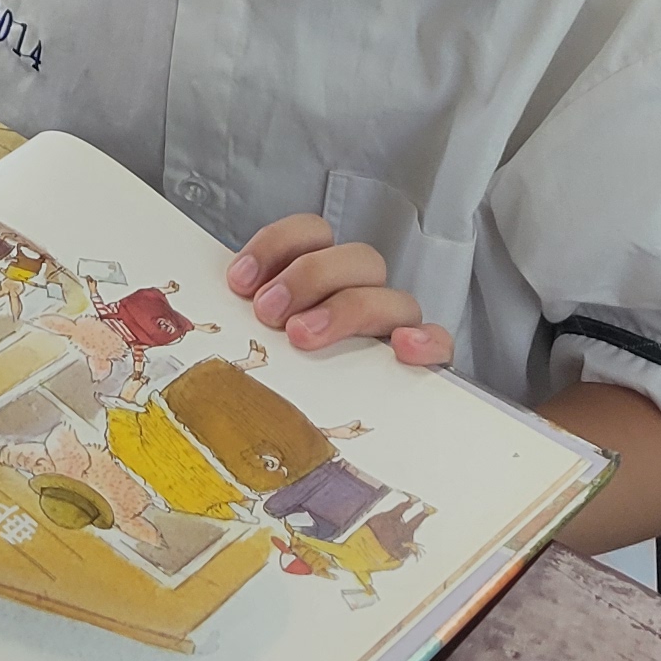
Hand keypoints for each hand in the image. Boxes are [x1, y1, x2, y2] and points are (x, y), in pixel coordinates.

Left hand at [228, 215, 455, 365]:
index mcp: (327, 274)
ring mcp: (396, 326)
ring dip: (348, 309)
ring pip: (394, 297)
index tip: (240, 281)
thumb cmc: (290, 367)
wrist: (339, 429)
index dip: (276, 245)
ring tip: (305, 336)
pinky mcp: (424, 362)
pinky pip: (441, 342)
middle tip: (269, 312)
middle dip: (309, 276)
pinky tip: (403, 348)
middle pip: (358, 258)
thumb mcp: (266, 335)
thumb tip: (219, 306)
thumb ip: (253, 315)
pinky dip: (427, 340)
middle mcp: (366, 292)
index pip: (313, 232)